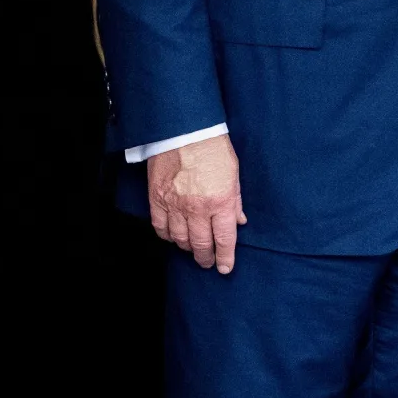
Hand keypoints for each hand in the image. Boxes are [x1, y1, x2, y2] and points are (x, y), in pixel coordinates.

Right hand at [148, 136, 244, 272]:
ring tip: (192, 249)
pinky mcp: (157, 198)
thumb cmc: (213, 148)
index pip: (224, 239)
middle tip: (207, 262)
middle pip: (201, 244)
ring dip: (187, 248)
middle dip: (206, 258)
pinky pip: (160, 227)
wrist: (185, 130)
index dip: (225, 258)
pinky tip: (173, 236)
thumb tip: (239, 222)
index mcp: (221, 201)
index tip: (224, 268)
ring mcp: (175, 204)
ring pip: (180, 239)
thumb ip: (236, 201)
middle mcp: (197, 207)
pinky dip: (167, 236)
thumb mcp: (234, 174)